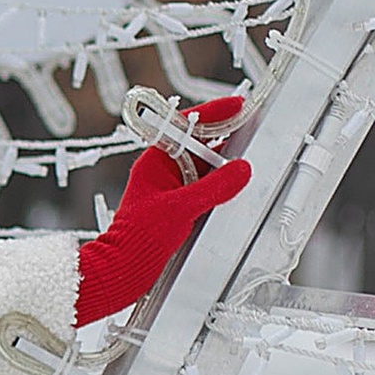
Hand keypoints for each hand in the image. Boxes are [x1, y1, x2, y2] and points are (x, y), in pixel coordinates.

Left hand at [73, 99, 250, 326]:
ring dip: (224, 166)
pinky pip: (203, 188)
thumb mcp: (181, 208)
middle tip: (252, 132)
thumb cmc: (137, 237)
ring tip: (248, 160)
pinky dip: (219, 186)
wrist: (123, 268)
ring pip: (203, 169)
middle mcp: (163, 171)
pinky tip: (234, 189)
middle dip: (225, 140)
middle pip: (199, 147)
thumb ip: (214, 188)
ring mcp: (170, 189)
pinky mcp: (177, 207)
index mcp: (156, 161)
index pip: (186, 127)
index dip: (213, 115)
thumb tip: (241, 170)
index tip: (237, 107)